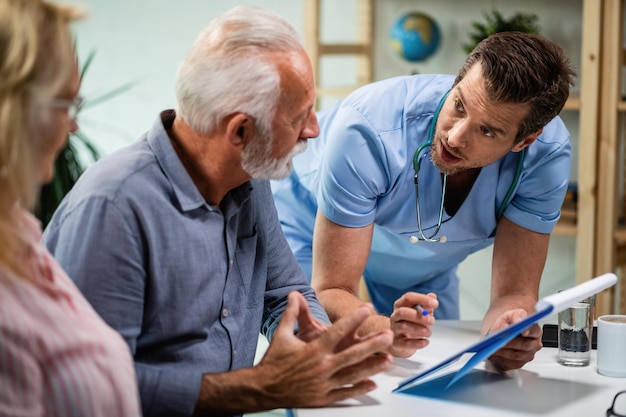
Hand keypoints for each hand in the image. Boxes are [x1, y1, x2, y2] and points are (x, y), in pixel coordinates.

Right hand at [254, 291, 392, 408]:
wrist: (263, 388)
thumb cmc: (273, 361)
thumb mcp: (281, 334)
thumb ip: (291, 313)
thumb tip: (293, 294)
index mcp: (313, 350)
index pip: (337, 331)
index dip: (354, 319)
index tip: (367, 308)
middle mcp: (321, 367)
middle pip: (352, 354)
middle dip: (372, 345)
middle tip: (388, 336)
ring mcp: (323, 384)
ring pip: (353, 374)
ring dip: (372, 367)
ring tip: (388, 360)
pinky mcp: (323, 397)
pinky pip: (345, 392)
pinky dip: (359, 388)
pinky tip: (372, 383)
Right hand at [388, 292, 437, 357]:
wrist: (401, 341)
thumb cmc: (413, 324)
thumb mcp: (421, 313)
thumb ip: (427, 305)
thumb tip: (432, 296)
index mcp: (401, 305)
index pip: (408, 298)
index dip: (422, 299)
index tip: (435, 303)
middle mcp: (395, 316)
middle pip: (402, 312)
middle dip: (418, 316)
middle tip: (432, 320)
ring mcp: (394, 329)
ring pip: (404, 327)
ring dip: (420, 329)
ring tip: (429, 332)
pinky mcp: (396, 343)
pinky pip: (405, 343)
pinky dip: (418, 343)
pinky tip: (425, 341)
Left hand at [485, 308, 541, 370]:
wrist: (503, 331)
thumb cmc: (508, 323)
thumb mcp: (510, 315)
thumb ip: (514, 317)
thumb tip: (516, 323)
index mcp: (535, 331)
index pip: (534, 331)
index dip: (529, 331)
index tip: (523, 331)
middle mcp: (534, 345)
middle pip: (525, 345)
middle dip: (510, 343)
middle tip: (499, 340)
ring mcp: (527, 356)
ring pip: (516, 356)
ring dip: (503, 352)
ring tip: (492, 347)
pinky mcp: (518, 363)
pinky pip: (510, 364)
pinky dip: (500, 359)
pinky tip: (492, 354)